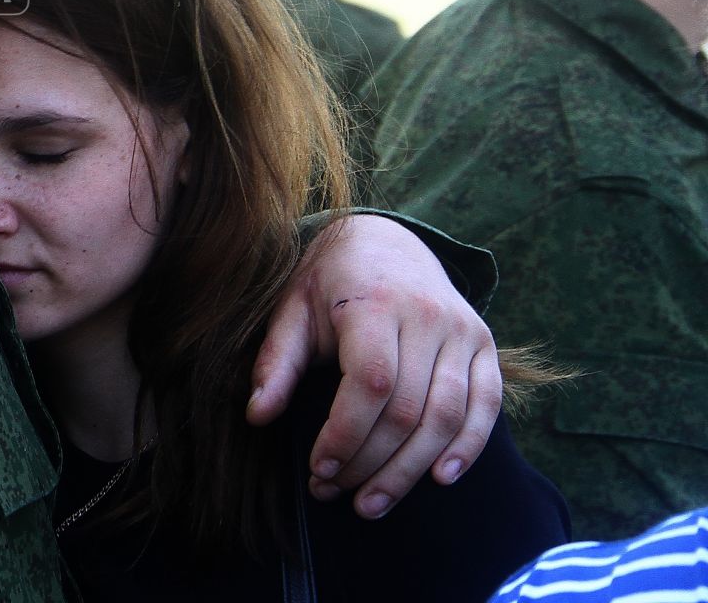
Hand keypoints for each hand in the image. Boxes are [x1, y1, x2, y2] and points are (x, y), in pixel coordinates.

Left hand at [247, 214, 501, 517]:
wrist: (386, 241)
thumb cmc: (329, 282)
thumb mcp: (291, 308)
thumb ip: (275, 361)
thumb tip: (257, 415)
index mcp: (375, 302)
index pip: (370, 382)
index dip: (345, 434)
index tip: (317, 468)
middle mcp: (428, 316)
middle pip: (408, 410)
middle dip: (369, 463)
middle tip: (334, 492)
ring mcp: (463, 331)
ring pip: (447, 417)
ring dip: (410, 470)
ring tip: (371, 503)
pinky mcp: (486, 346)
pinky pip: (486, 406)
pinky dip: (467, 448)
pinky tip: (438, 479)